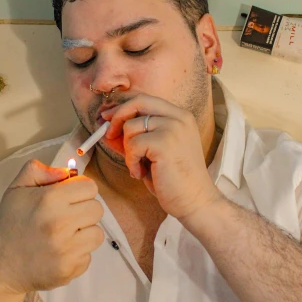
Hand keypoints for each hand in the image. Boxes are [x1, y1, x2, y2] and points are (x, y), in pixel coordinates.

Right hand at [0, 159, 104, 301]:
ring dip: (84, 233)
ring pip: (97, 233)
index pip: (90, 186)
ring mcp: (66, 248)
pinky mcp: (69, 269)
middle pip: (97, 209)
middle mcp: (60, 222)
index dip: (80, 190)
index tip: (69, 198)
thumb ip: (39, 171)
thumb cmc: (10, 223)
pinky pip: (88, 256)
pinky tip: (60, 252)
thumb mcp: (17, 188)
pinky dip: (77, 254)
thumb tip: (67, 172)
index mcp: (50, 199)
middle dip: (84, 210)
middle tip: (67, 217)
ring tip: (65, 235)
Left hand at [101, 94, 222, 220]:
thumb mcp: (151, 153)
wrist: (195, 201)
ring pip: (131, 126)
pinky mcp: (165, 142)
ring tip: (138, 166)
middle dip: (118, 117)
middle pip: (138, 102)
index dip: (123, 107)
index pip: (145, 99)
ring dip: (127, 149)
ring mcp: (173, 128)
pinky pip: (133, 145)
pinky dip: (131, 161)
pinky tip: (141, 173)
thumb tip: (106, 128)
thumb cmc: (173, 180)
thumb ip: (134, 138)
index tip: (109, 118)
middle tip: (109, 135)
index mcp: (180, 116)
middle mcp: (179, 117)